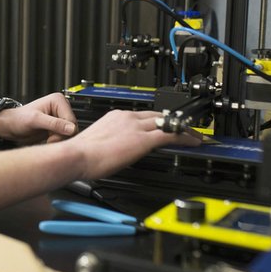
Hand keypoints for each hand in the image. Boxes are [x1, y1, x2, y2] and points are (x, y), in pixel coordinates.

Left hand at [0, 92, 78, 144]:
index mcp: (58, 100)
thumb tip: (71, 128)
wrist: (10, 126)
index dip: (64, 132)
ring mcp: (60, 117)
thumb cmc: (18, 119)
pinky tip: (48, 140)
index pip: (71, 120)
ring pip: (69, 134)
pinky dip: (57, 141)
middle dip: (61, 137)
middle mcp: (61, 108)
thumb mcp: (35, 120)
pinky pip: (64, 137)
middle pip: (72, 128)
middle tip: (49, 140)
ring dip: (59, 140)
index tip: (51, 138)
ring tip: (47, 140)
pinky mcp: (57, 126)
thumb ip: (54, 124)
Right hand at [66, 109, 200, 178]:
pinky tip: (193, 142)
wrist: (76, 156)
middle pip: (158, 116)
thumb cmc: (80, 154)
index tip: (163, 125)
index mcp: (115, 117)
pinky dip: (184, 137)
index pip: (142, 115)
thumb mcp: (98, 141)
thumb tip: (115, 149)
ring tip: (194, 135)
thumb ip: (111, 140)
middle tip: (184, 127)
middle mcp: (126, 117)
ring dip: (183, 129)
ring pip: (167, 123)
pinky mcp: (142, 139)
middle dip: (173, 121)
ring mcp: (135, 127)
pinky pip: (170, 135)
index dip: (157, 120)